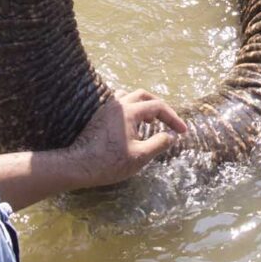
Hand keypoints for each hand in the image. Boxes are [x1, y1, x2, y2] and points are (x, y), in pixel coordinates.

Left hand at [64, 89, 188, 188]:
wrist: (79, 165)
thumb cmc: (110, 162)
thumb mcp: (140, 156)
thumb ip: (159, 143)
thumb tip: (171, 136)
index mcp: (130, 111)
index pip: (158, 107)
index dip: (173, 118)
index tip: (181, 131)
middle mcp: (118, 104)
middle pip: (144, 96)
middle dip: (159, 107)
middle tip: (168, 122)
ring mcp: (107, 108)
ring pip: (130, 97)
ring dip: (144, 106)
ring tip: (150, 123)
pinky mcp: (100, 116)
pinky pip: (120, 104)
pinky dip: (132, 110)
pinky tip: (133, 126)